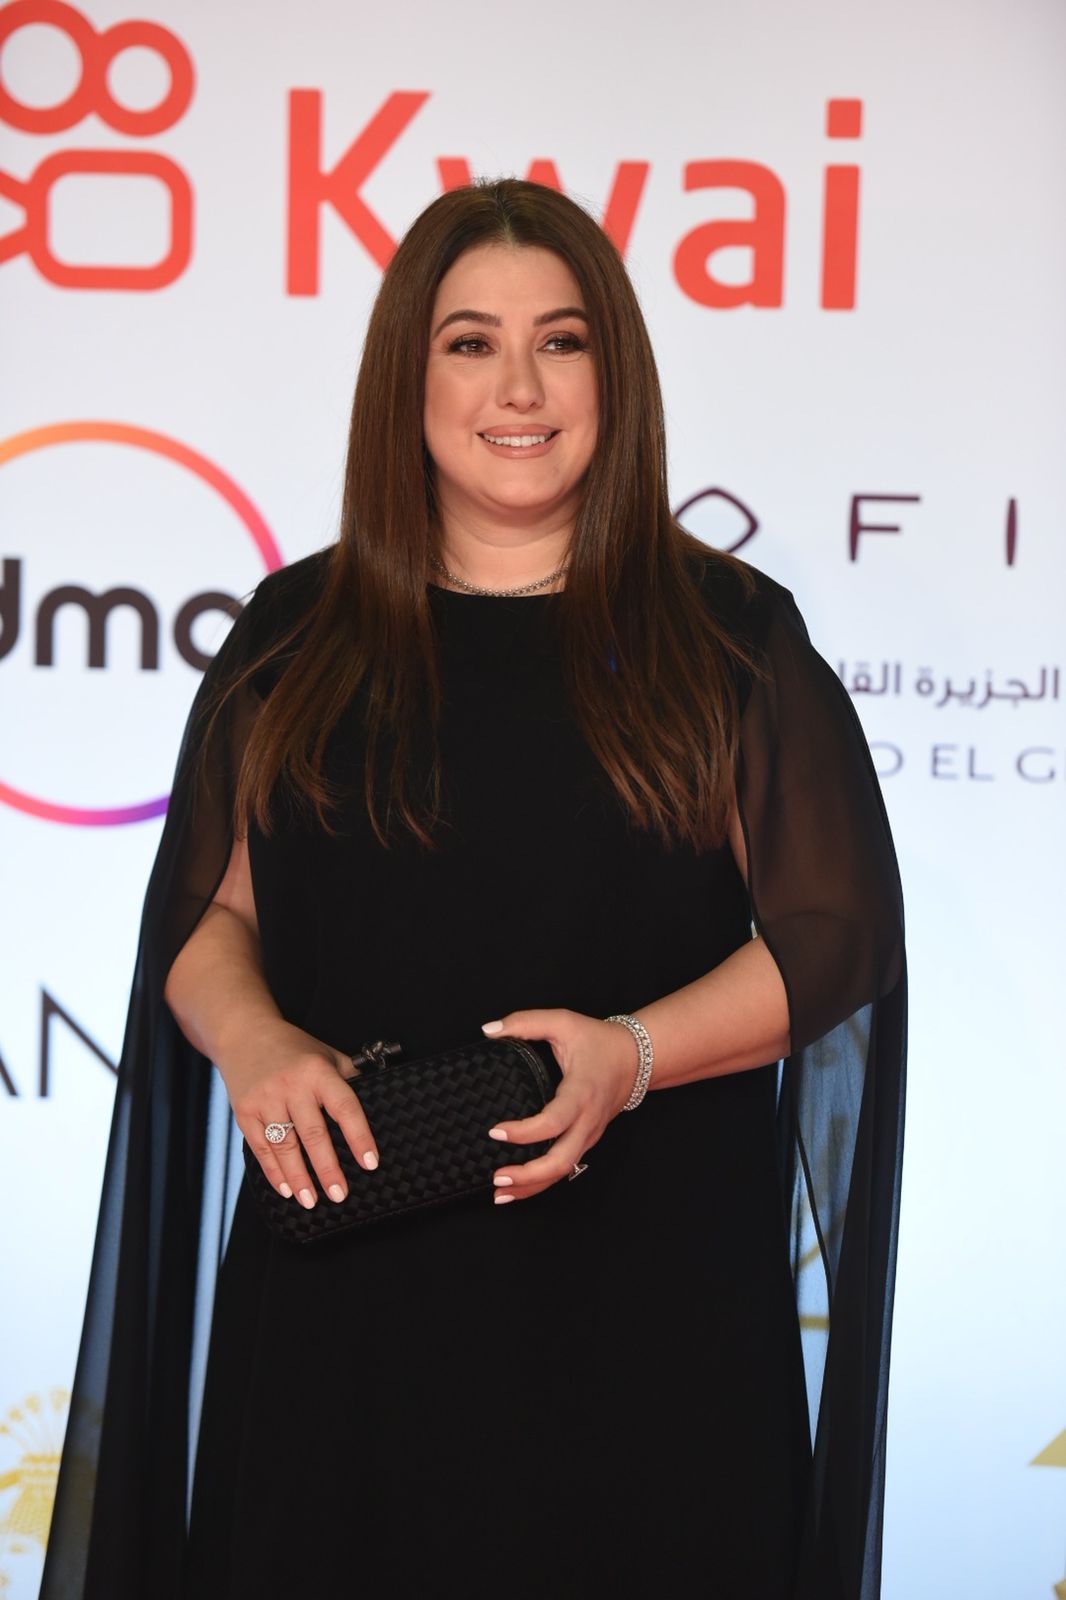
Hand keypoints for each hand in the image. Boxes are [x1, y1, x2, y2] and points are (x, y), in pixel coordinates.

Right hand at [223, 1018, 379, 1210]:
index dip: (359, 1137)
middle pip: (313, 1134)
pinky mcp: (244, 1112)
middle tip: (340, 1194)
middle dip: (327, 1169)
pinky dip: (274, 1172)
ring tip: (312, 1201)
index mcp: (318, 1071)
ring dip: (299, 1177)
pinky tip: (287, 1189)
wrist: (244, 1033)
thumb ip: (349, 1077)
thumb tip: (377, 1101)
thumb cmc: (294, 1048)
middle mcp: (292, 1086)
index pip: (344, 1107)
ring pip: (285, 1146)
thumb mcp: (326, 1054)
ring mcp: (265, 1099)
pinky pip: (261, 1148)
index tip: (370, 1163)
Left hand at [480, 1009, 636, 1202]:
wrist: (635, 1058)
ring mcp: (589, 1134)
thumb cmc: (598, 1040)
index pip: (554, 1122)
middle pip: (562, 1160)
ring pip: (563, 1171)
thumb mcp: (563, 1021)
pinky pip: (565, 1167)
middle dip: (529, 1175)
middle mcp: (587, 1120)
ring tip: (499, 1193)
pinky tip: (517, 1189)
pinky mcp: (586, 1141)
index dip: (525, 1132)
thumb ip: (525, 1022)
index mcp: (581, 1092)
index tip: (495, 1130)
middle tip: (497, 1177)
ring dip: (532, 1187)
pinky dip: (541, 1182)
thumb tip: (489, 1030)